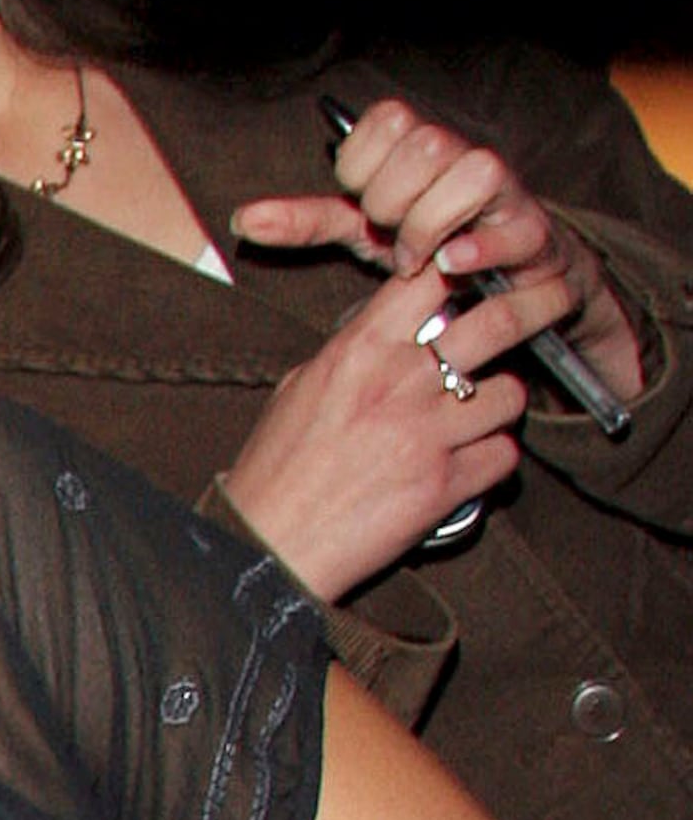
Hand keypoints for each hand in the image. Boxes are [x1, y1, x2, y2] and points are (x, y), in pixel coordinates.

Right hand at [218, 259, 532, 601]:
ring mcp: (425, 434)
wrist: (262, 553)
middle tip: (557, 300)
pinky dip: (493, 461)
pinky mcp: (442, 486)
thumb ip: (349, 352)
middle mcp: (398, 383)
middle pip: (501, 320)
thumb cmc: (272, 475)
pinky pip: (503, 456)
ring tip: (482, 415)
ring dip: (504, 403)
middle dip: (540, 304)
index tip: (482, 271)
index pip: (436, 275)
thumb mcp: (298, 391)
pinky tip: (469, 466)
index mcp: (360, 349)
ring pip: (512, 394)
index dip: (468, 266)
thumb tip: (382, 330)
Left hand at [237, 93, 645, 415]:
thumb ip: (311, 222)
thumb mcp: (366, 233)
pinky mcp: (535, 233)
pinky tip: (452, 266)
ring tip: (417, 261)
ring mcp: (505, 193)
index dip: (363, 163)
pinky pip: (516, 225)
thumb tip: (244, 220)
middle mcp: (464, 159)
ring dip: (434, 219)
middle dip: (395, 196)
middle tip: (388, 235)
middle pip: (427, 143)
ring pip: (476, 168)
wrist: (506, 287)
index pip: (388, 120)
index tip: (360, 201)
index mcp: (420, 150)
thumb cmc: (431, 250)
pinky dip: (480, 246)